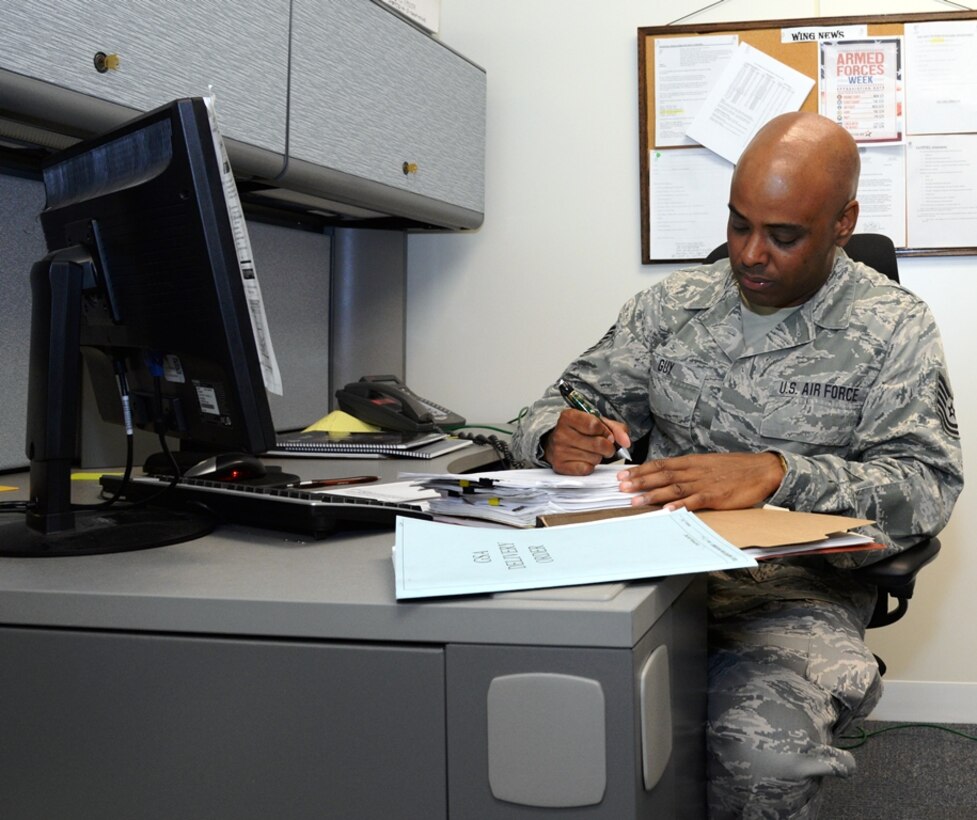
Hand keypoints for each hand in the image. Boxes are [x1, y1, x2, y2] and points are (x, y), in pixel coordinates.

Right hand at [543, 408, 630, 474]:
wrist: (558, 444)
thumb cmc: (580, 432)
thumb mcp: (598, 423)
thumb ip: (616, 429)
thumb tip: (626, 442)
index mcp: (569, 416)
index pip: (594, 424)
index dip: (606, 432)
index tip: (608, 435)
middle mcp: (561, 432)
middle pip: (598, 443)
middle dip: (608, 447)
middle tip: (605, 447)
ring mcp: (559, 450)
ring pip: (594, 458)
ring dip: (598, 457)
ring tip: (592, 453)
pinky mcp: (560, 466)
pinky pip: (586, 469)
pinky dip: (590, 466)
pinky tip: (585, 460)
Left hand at [618, 452, 784, 510]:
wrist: (763, 469)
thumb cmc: (736, 469)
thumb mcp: (709, 464)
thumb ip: (689, 470)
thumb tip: (669, 476)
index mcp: (692, 462)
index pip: (661, 464)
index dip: (641, 470)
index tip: (624, 475)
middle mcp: (694, 470)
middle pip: (662, 475)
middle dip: (640, 481)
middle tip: (621, 487)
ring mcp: (704, 483)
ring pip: (673, 488)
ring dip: (653, 494)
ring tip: (635, 501)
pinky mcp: (716, 496)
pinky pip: (694, 501)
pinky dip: (679, 505)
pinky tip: (667, 510)